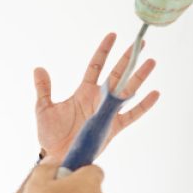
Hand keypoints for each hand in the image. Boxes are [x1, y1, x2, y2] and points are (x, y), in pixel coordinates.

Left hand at [33, 33, 159, 164]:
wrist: (57, 156)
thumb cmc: (50, 134)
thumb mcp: (44, 108)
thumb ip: (43, 89)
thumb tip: (38, 68)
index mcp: (83, 92)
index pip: (96, 66)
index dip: (104, 51)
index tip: (112, 35)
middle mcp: (98, 99)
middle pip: (116, 74)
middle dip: (128, 59)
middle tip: (140, 44)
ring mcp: (107, 112)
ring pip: (127, 91)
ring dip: (139, 77)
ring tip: (151, 62)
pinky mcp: (113, 127)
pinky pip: (132, 115)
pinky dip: (143, 106)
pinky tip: (155, 93)